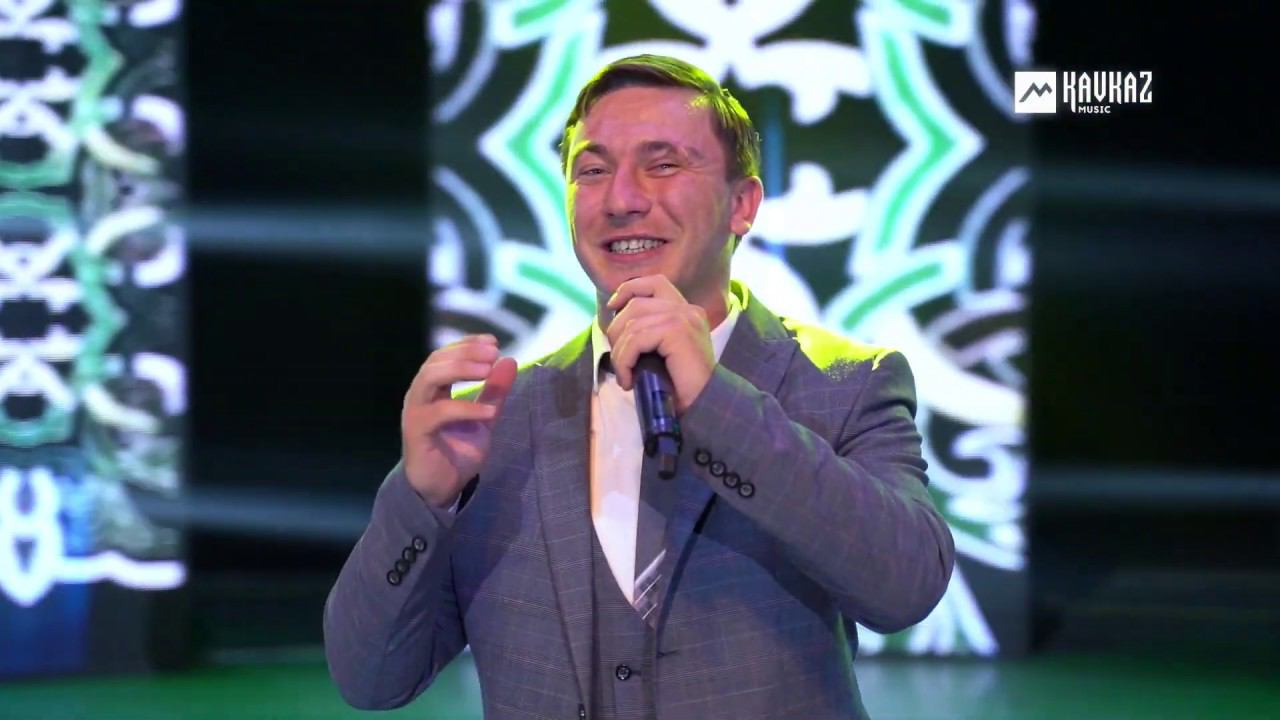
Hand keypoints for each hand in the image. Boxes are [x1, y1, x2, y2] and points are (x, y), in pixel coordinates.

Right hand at [401, 334, 516, 507]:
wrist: (441, 488)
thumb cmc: (457, 451)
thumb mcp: (483, 417)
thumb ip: (494, 391)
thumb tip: (509, 360)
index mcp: (433, 388)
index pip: (445, 355)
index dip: (467, 344)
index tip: (493, 341)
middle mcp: (420, 395)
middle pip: (436, 361)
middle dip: (465, 353)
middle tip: (493, 353)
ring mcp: (416, 412)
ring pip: (430, 378)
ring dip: (459, 369)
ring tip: (487, 371)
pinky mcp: (417, 431)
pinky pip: (439, 412)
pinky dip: (465, 409)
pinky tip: (488, 411)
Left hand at [605, 275, 715, 413]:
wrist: (705, 407)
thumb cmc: (682, 388)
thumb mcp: (662, 354)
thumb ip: (648, 332)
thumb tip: (614, 320)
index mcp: (687, 312)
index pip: (654, 283)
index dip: (628, 289)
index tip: (612, 306)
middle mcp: (688, 310)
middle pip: (636, 304)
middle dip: (617, 332)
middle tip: (620, 363)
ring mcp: (684, 318)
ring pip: (632, 324)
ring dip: (620, 354)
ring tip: (626, 376)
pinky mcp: (678, 331)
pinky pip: (636, 339)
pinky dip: (625, 361)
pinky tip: (629, 380)